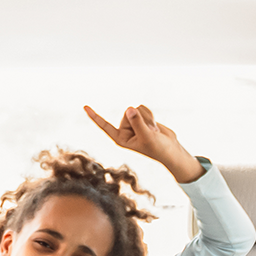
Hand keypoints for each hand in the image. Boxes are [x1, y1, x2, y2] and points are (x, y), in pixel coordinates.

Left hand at [84, 104, 203, 182]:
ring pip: (136, 109)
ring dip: (147, 118)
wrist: (171, 150)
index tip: (85, 106)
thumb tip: (129, 108)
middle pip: (127, 113)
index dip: (95, 116)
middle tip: (149, 132)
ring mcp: (133, 124)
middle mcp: (125, 130)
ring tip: (153, 131)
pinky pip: (143, 108)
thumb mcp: (147, 137)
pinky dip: (151, 115)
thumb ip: (138, 122)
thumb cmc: (158, 149)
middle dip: (140, 119)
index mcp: (121, 138)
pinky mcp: (141, 118)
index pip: (105, 125)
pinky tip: (155, 126)